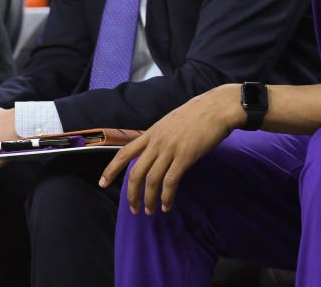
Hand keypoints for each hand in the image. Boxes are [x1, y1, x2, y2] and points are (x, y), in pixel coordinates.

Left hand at [100, 86, 243, 214]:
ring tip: (150, 211)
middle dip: (132, 194)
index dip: (111, 169)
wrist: (217, 107)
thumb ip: (162, 136)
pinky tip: (167, 205)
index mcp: (152, 132)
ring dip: (149, 199)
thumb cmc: (199, 112)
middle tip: (133, 209)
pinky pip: (171, 182)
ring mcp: (170, 149)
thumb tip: (159, 150)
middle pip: (136, 172)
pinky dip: (167, 197)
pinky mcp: (185, 156)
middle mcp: (157, 142)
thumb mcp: (172, 121)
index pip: (125, 153)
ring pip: (152, 180)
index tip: (102, 183)